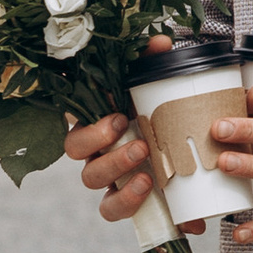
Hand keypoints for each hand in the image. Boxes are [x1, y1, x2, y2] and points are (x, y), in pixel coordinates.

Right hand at [64, 34, 169, 221]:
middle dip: (104, 150)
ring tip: (148, 174)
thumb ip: (153, 63)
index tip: (117, 117)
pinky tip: (150, 194)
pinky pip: (113, 209)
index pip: (73, 122)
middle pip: (77, 153)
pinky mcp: (124, 198)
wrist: (179, 144)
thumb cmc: (154, 111)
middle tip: (139, 145)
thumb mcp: (152, 86)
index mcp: (96, 120)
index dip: (88, 127)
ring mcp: (107, 176)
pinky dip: (132, 204)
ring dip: (118, 175)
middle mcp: (94, 149)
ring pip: (92, 182)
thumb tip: (161, 43)